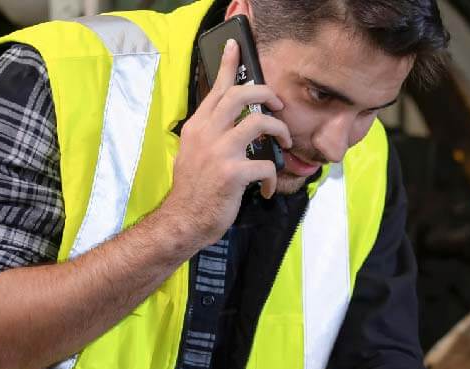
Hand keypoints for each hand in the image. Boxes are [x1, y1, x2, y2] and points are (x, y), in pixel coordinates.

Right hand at [165, 39, 292, 247]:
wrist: (184, 220)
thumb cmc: (194, 189)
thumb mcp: (194, 152)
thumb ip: (210, 134)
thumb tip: (234, 123)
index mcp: (198, 127)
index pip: (217, 88)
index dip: (229, 65)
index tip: (236, 47)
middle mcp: (207, 133)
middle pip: (241, 95)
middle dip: (267, 94)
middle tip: (279, 107)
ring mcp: (220, 152)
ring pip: (259, 122)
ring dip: (280, 131)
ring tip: (284, 144)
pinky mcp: (234, 173)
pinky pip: (266, 165)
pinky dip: (272, 178)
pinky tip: (267, 188)